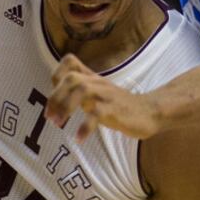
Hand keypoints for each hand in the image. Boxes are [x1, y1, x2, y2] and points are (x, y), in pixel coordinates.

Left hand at [45, 54, 161, 141]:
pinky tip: (79, 138)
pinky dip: (85, 127)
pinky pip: (96, 114)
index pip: (70, 61)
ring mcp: (107, 95)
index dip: (56, 75)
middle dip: (55, 97)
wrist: (149, 112)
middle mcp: (98, 83)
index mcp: (92, 78)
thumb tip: (56, 99)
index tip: (51, 99)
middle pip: (71, 77)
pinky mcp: (115, 110)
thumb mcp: (98, 94)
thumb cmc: (120, 105)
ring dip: (65, 107)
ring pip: (82, 89)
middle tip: (50, 117)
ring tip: (58, 124)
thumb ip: (80, 92)